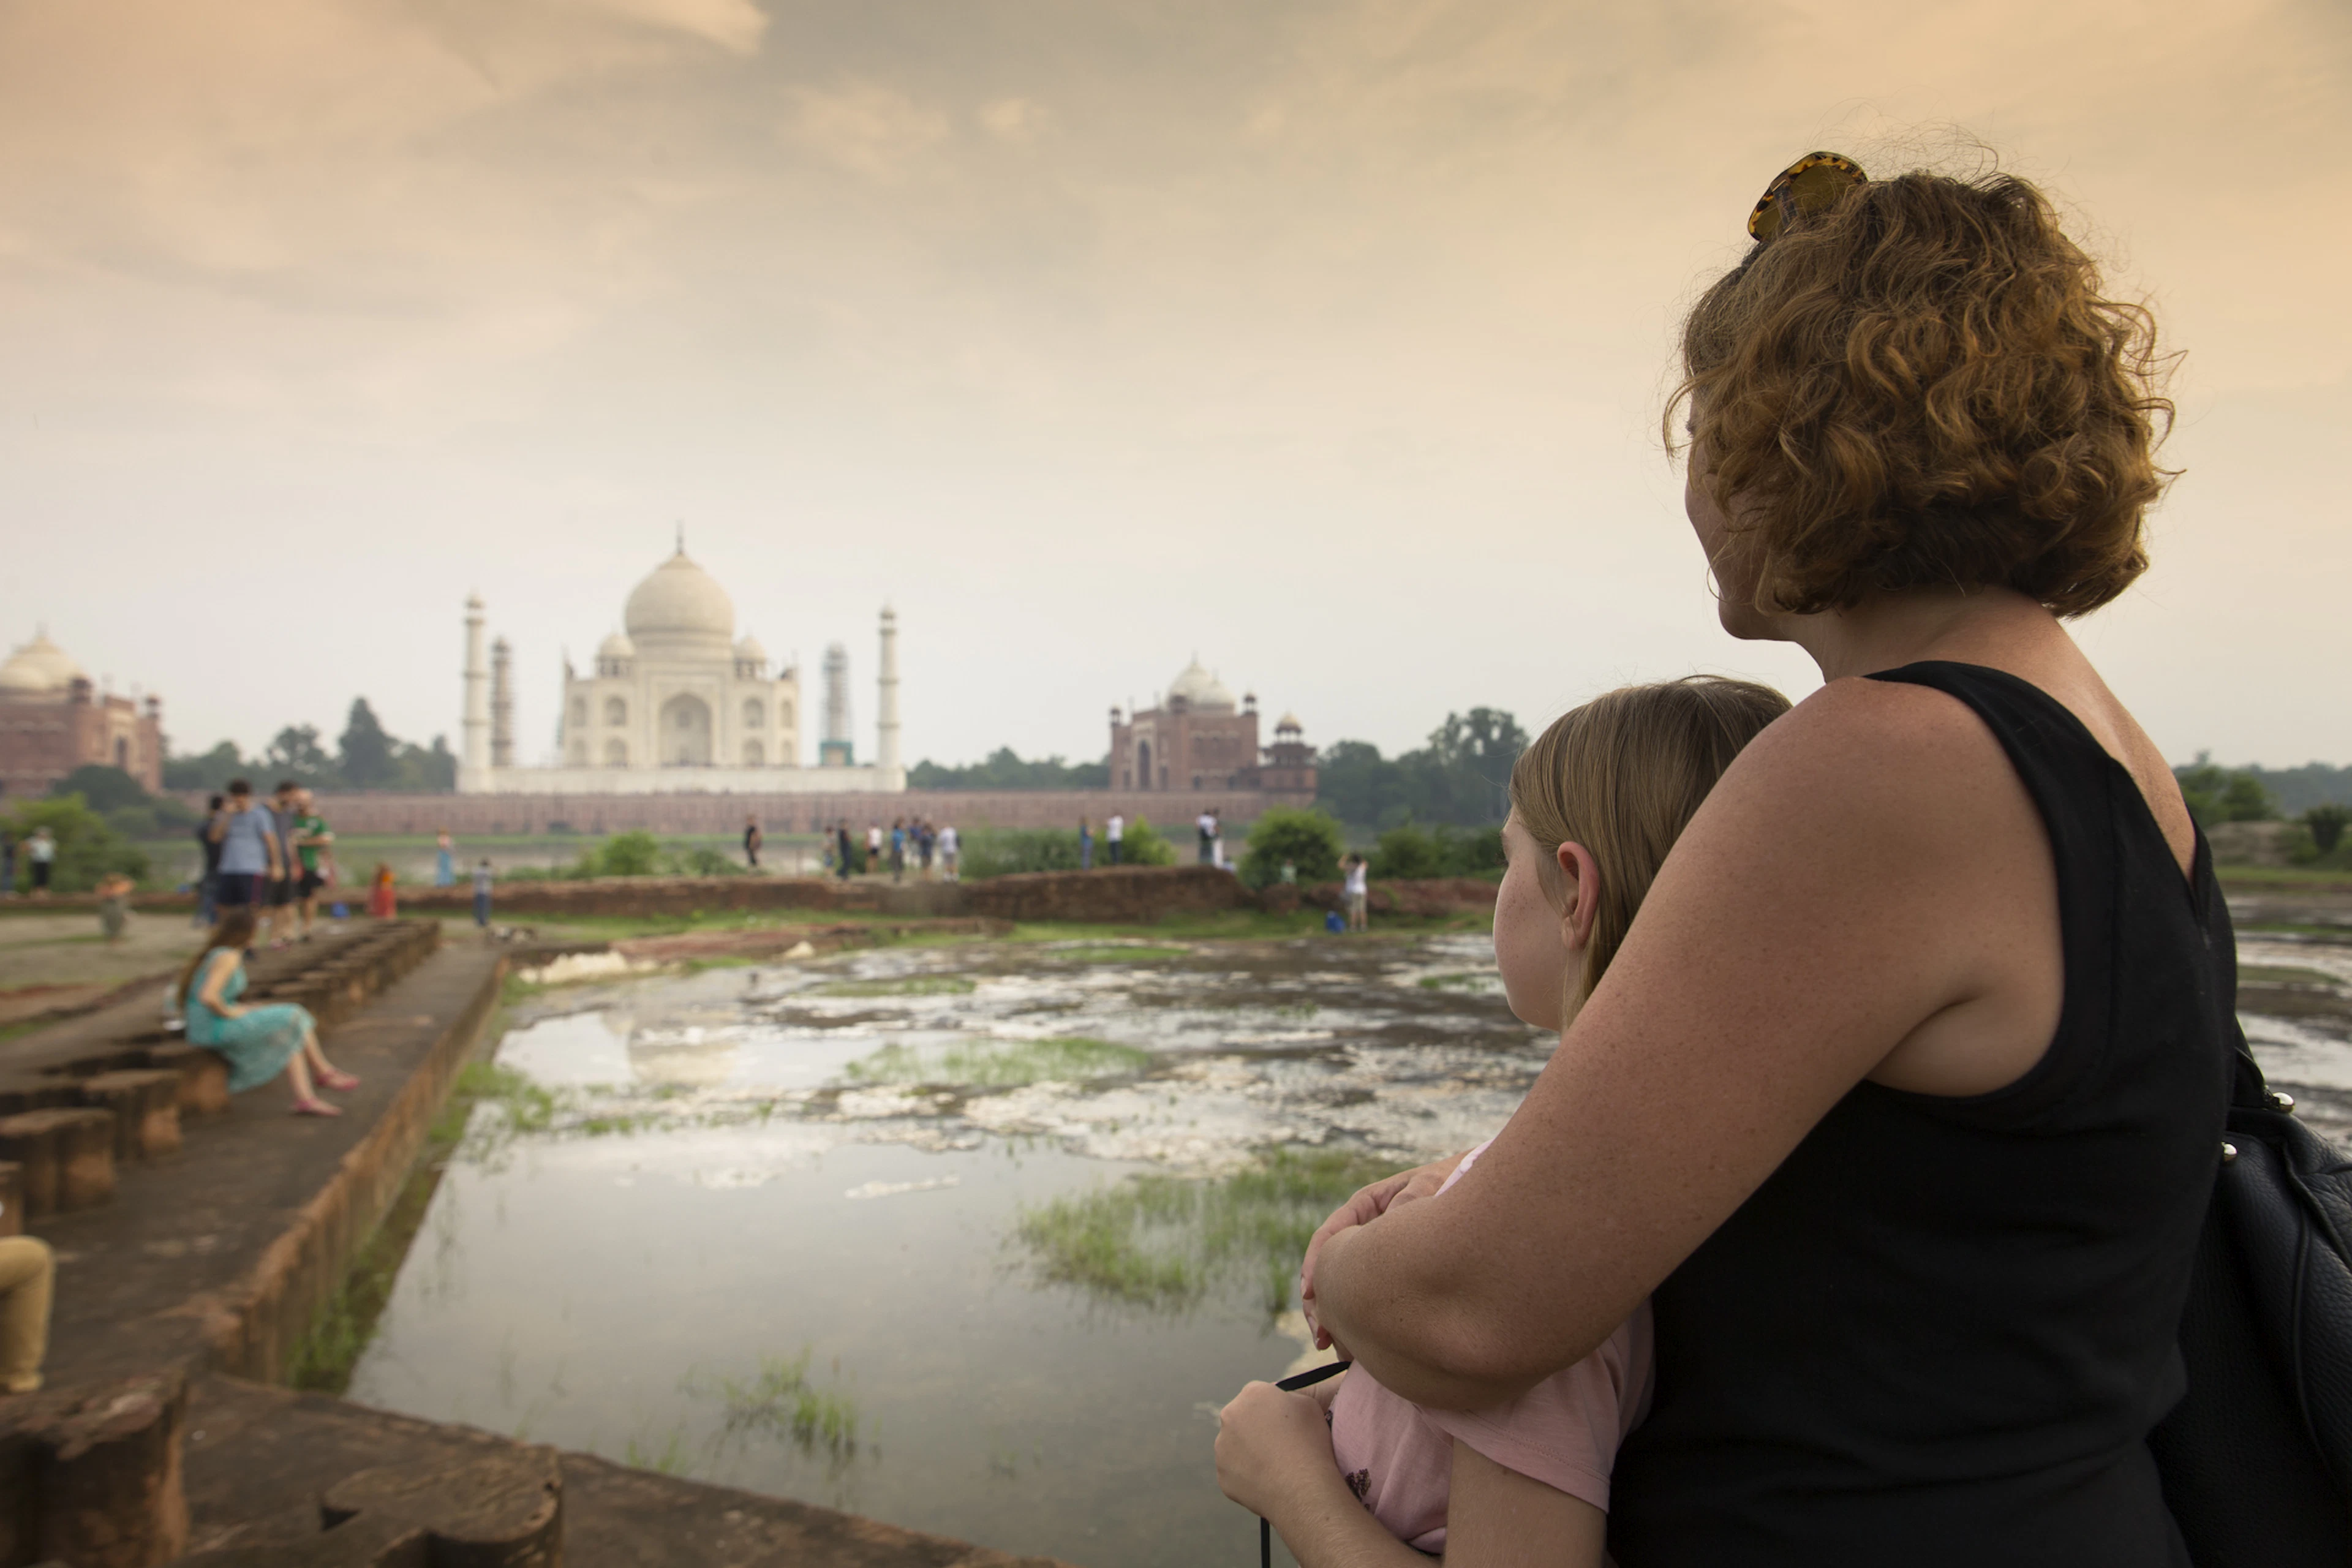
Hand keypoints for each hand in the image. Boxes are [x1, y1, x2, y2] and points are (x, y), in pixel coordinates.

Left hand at [1214, 1380, 1338, 1518]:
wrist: (1302, 1489)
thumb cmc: (1310, 1444)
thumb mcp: (1308, 1405)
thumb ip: (1288, 1398)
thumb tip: (1279, 1406)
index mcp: (1252, 1394)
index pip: (1257, 1395)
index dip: (1271, 1409)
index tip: (1283, 1424)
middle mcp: (1230, 1416)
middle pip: (1240, 1418)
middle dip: (1254, 1427)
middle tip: (1277, 1445)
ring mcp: (1222, 1447)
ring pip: (1234, 1445)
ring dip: (1248, 1451)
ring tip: (1274, 1466)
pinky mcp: (1222, 1475)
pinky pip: (1234, 1472)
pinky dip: (1247, 1475)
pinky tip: (1267, 1481)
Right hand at [1300, 1151, 1468, 1347]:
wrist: (1485, 1195)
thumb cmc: (1455, 1181)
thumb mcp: (1432, 1185)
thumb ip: (1411, 1199)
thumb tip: (1391, 1225)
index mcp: (1367, 1205)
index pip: (1329, 1235)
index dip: (1316, 1264)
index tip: (1311, 1293)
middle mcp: (1368, 1231)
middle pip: (1331, 1268)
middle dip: (1320, 1303)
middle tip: (1321, 1335)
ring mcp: (1381, 1255)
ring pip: (1348, 1288)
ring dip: (1337, 1319)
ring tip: (1333, 1349)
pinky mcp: (1395, 1276)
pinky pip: (1371, 1299)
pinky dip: (1361, 1323)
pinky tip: (1360, 1349)